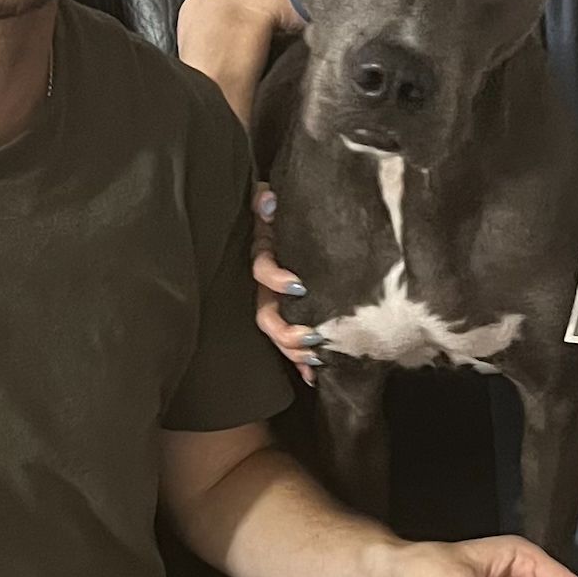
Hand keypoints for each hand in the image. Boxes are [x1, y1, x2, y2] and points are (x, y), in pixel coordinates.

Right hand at [252, 184, 320, 385]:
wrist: (297, 218)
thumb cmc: (287, 209)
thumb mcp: (275, 201)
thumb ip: (267, 200)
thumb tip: (267, 200)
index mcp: (266, 255)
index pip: (262, 269)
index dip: (275, 280)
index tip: (298, 287)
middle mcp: (267, 283)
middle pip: (266, 313)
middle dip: (286, 330)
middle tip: (311, 338)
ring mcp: (276, 302)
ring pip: (277, 331)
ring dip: (293, 349)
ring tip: (315, 360)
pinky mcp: (291, 315)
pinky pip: (291, 341)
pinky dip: (300, 360)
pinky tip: (314, 376)